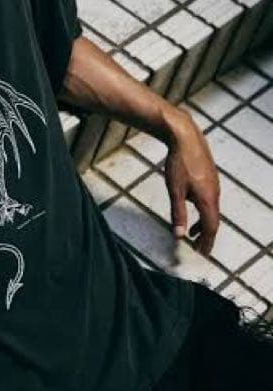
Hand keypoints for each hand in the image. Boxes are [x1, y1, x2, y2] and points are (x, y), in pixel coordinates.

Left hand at [163, 109, 220, 256]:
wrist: (186, 137)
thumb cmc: (179, 163)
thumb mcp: (174, 191)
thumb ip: (178, 213)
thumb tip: (179, 235)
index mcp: (208, 199)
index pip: (210, 227)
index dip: (207, 242)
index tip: (202, 254)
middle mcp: (215, 193)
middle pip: (213, 220)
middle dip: (206, 236)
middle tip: (198, 248)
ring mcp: (214, 184)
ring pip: (211, 210)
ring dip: (203, 223)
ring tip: (192, 233)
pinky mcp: (210, 177)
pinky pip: (209, 200)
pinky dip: (203, 211)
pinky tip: (192, 208)